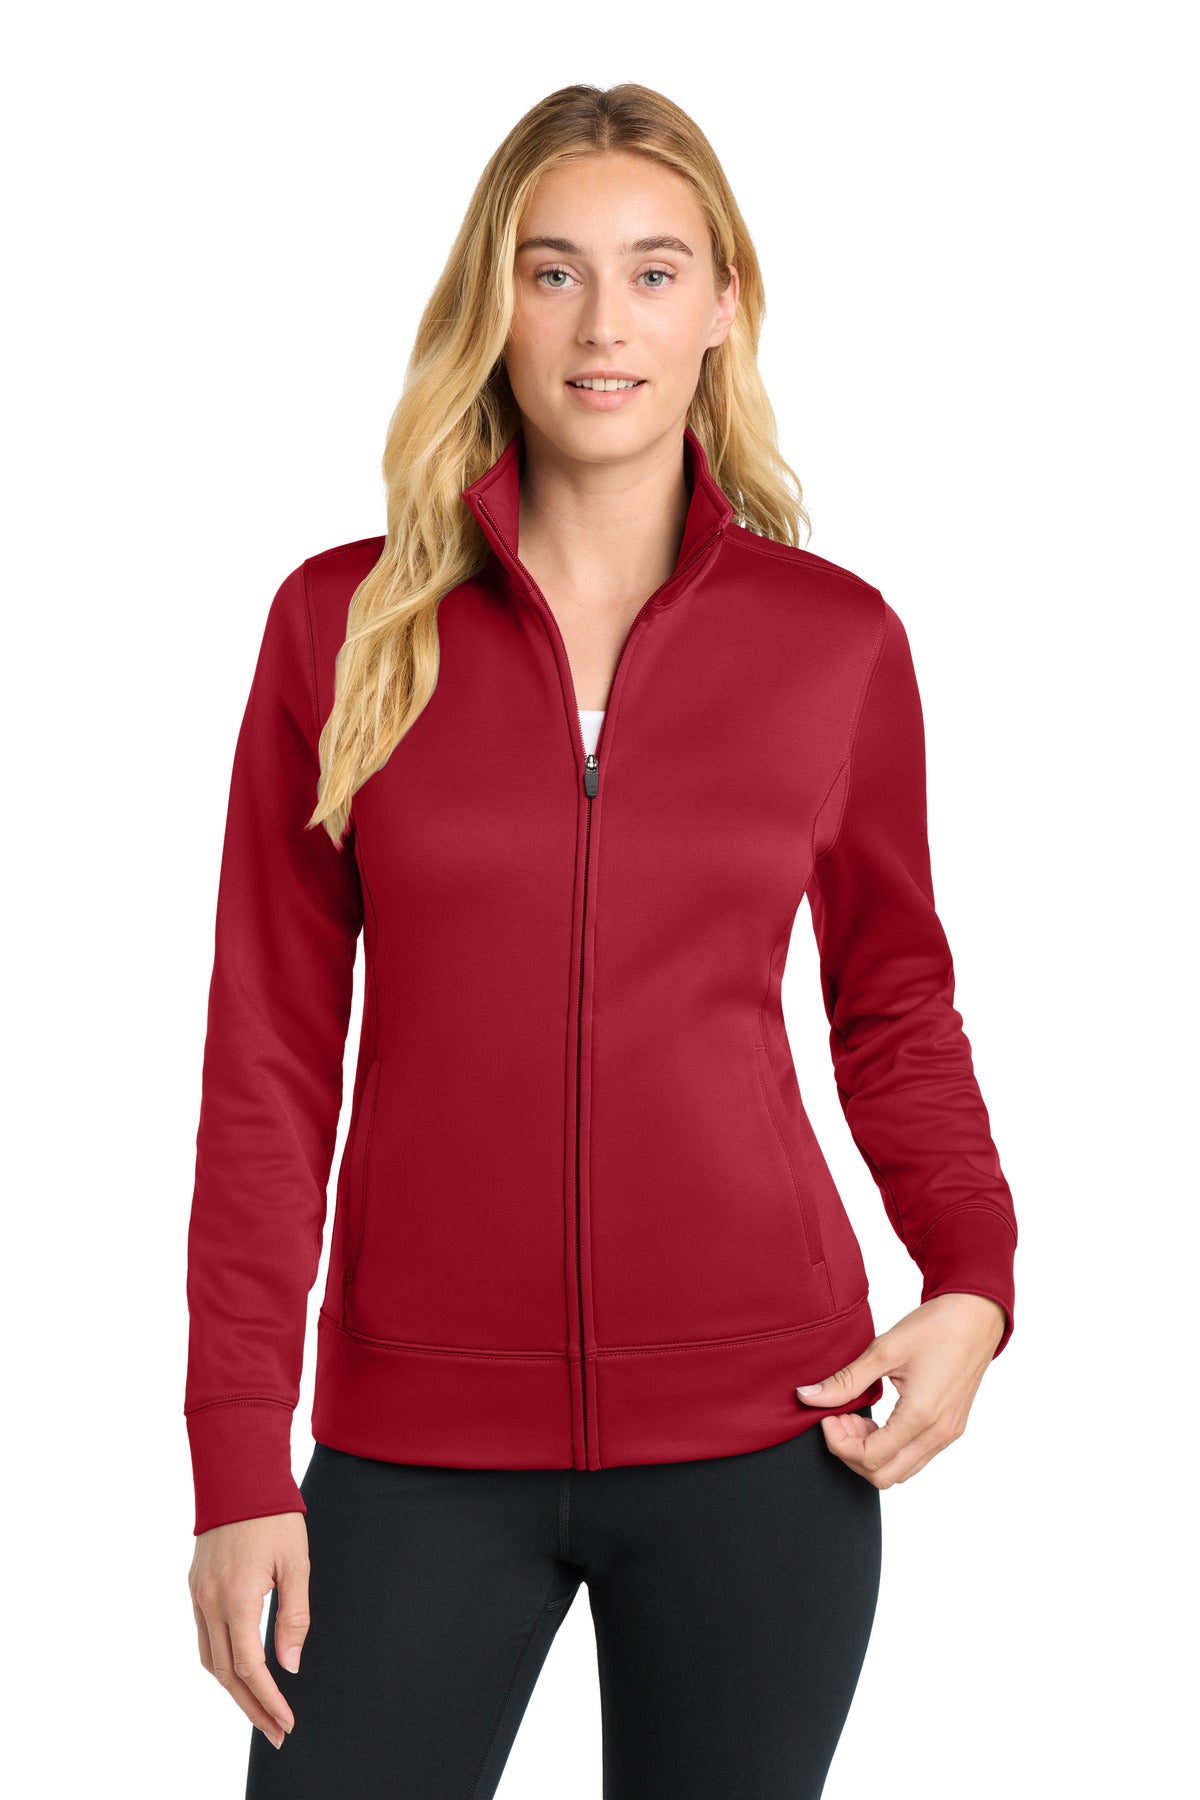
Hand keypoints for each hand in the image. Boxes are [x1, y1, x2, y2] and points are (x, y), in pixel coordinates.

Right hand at [188, 1512, 310, 1749]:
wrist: (238, 1475)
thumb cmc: (274, 1516)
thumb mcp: (296, 1564)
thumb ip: (294, 1617)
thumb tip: (290, 1666)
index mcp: (236, 1599)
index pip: (249, 1668)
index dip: (268, 1700)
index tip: (286, 1721)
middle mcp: (208, 1603)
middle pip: (225, 1674)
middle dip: (251, 1707)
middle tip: (275, 1732)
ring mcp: (197, 1595)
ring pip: (208, 1659)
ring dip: (232, 1690)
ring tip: (259, 1710)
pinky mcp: (195, 1586)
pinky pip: (202, 1637)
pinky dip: (219, 1662)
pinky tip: (238, 1671)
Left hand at [795, 1291, 1007, 1486]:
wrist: (976, 1317)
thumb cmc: (935, 1327)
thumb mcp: (884, 1350)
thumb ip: (845, 1381)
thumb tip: (807, 1397)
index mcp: (921, 1416)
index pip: (870, 1457)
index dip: (839, 1443)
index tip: (827, 1416)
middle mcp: (938, 1434)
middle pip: (883, 1476)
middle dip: (852, 1453)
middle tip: (840, 1419)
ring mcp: (947, 1435)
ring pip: (900, 1472)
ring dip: (871, 1453)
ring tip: (858, 1417)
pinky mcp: (951, 1429)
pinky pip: (915, 1458)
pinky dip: (890, 1448)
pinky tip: (879, 1420)